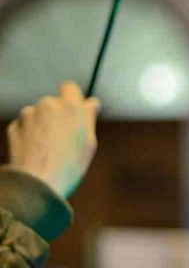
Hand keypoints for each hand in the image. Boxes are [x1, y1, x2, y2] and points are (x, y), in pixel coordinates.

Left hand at [7, 81, 99, 198]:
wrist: (37, 184)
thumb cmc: (67, 167)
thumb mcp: (88, 143)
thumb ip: (88, 118)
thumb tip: (91, 103)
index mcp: (71, 107)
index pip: (70, 88)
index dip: (73, 99)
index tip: (74, 110)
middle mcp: (48, 104)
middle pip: (54, 103)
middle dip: (57, 115)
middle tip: (64, 138)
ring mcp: (28, 115)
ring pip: (38, 115)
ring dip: (42, 125)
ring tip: (48, 149)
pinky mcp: (14, 127)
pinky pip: (25, 126)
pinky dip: (29, 135)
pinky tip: (36, 152)